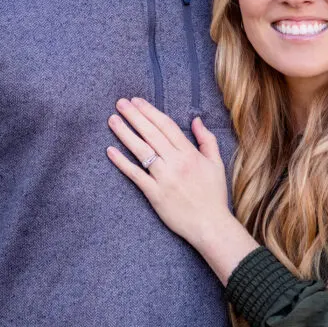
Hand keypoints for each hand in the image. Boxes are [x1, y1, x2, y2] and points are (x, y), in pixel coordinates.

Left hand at [107, 97, 230, 249]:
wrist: (210, 225)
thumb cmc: (214, 195)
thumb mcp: (216, 163)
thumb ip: (206, 139)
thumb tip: (196, 119)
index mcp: (190, 154)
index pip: (166, 126)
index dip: (150, 112)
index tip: (137, 101)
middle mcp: (176, 163)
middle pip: (151, 134)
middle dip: (134, 116)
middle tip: (120, 103)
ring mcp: (164, 178)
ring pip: (141, 151)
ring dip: (125, 133)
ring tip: (112, 120)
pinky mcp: (154, 194)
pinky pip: (136, 175)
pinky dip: (122, 162)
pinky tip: (110, 151)